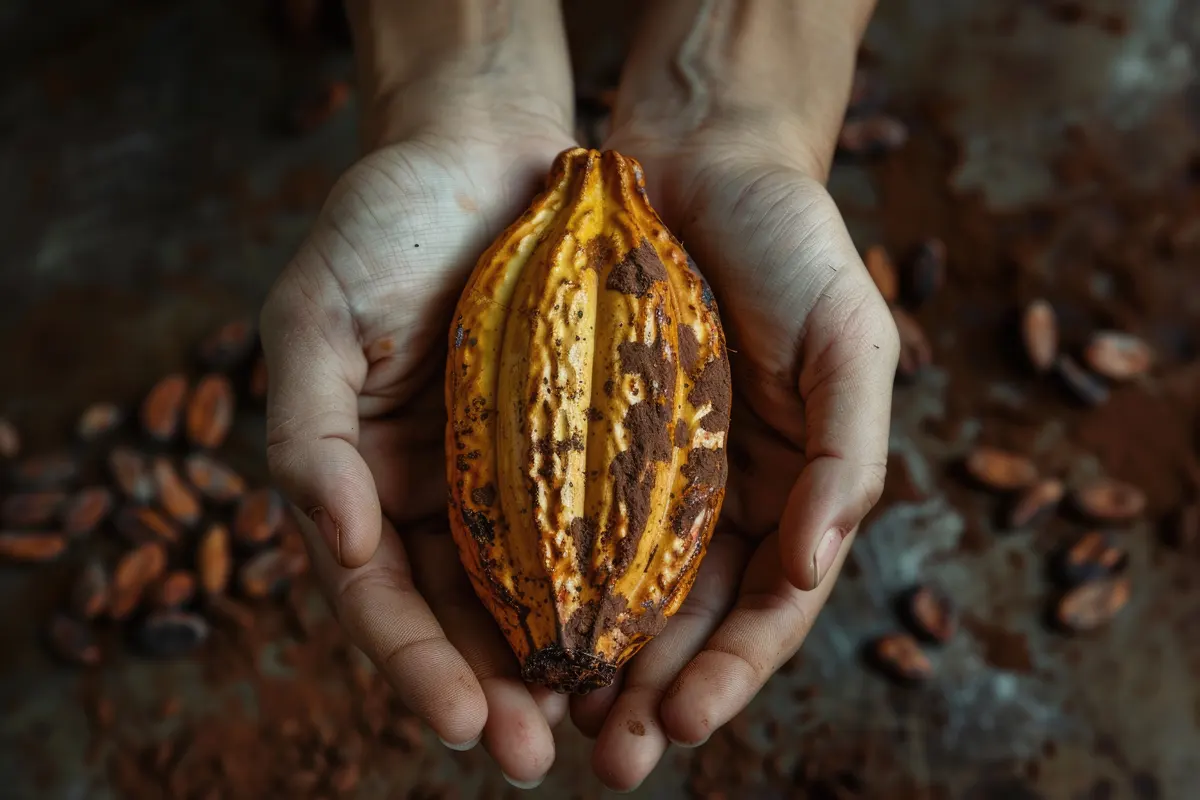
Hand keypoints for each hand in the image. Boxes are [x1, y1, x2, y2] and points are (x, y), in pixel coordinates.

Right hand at [260, 108, 576, 785]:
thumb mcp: (315, 314)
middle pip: (461, 615)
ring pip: (534, 588)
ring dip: (563, 660)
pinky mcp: (577, 443)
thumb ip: (305, 433)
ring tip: (603, 725)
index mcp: (359, 479)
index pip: (378, 597)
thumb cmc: (386, 220)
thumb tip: (334, 544)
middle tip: (536, 754)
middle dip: (495, 688)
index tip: (459, 723)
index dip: (412, 664)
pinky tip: (646, 630)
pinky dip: (613, 582)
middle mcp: (435, 493)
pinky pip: (597, 525)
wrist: (481, 145)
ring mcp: (507, 473)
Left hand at [574, 119, 899, 789]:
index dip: (731, 673)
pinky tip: (516, 624)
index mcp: (791, 489)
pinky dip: (546, 579)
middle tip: (607, 759)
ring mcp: (651, 471)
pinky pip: (563, 520)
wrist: (699, 157)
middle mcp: (720, 496)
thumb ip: (848, 455)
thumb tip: (812, 566)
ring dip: (592, 660)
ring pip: (620, 589)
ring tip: (552, 724)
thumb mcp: (851, 340)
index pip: (767, 609)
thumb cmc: (791, 242)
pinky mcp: (586, 436)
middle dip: (651, 694)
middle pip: (688, 621)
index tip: (682, 724)